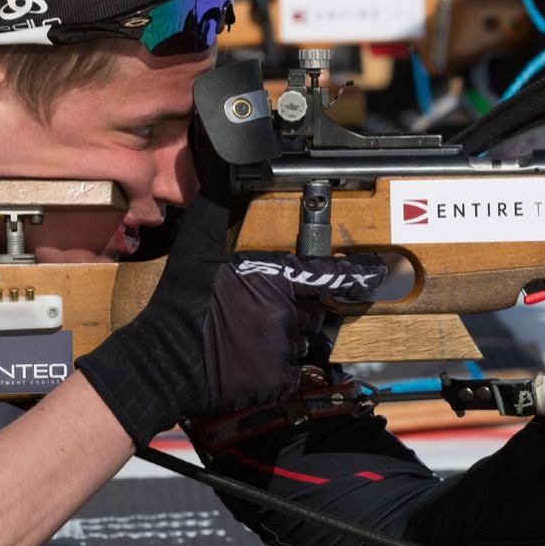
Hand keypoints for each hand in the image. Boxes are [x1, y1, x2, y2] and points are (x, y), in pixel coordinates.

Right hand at [77, 123, 391, 446]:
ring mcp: (284, 347)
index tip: (380, 272)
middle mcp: (287, 312)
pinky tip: (248, 360)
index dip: (358, 274)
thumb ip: (220, 205)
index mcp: (275, 277)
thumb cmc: (182, 300)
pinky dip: (275, 368)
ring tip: (251, 336)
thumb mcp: (198, 245)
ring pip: (303, 342)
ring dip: (287, 338)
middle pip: (313, 311)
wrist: (164, 357)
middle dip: (297, 310)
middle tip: (265, 311)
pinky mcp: (276, 379)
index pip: (330, 274)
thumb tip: (224, 165)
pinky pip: (290, 372)